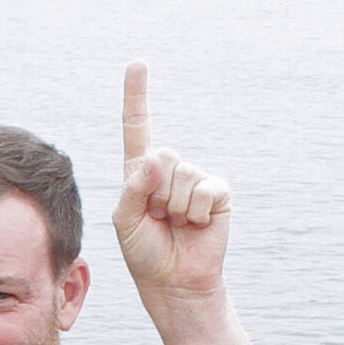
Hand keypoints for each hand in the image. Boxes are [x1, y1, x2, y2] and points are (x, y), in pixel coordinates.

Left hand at [115, 62, 231, 299]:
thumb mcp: (126, 222)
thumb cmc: (145, 252)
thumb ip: (133, 189)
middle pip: (161, 157)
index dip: (137, 97)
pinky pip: (204, 189)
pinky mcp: (217, 191)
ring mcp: (195, 178)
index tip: (137, 64)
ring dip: (175, 207)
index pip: (137, 129)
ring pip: (181, 176)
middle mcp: (169, 170)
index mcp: (140, 172)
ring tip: (175, 224)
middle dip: (155, 194)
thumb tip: (157, 159)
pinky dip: (196, 211)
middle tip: (159, 218)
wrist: (174, 280)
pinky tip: (196, 225)